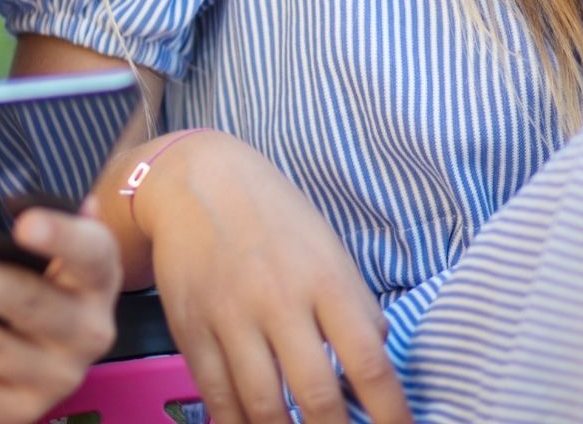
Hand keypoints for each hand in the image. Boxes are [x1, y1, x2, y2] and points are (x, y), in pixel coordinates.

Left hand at [0, 204, 122, 422]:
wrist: (49, 342)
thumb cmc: (30, 273)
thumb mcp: (37, 247)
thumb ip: (23, 223)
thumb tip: (8, 199)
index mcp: (95, 277)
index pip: (89, 251)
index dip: (59, 235)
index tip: (21, 221)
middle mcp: (87, 331)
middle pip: (30, 303)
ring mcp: (56, 377)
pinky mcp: (21, 410)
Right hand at [136, 130, 410, 423]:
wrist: (194, 181)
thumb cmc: (274, 218)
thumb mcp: (330, 252)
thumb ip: (356, 311)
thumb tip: (372, 374)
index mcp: (325, 281)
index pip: (369, 363)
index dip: (392, 414)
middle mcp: (277, 301)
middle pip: (315, 395)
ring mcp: (229, 317)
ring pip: (261, 404)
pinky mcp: (190, 328)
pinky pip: (216, 393)